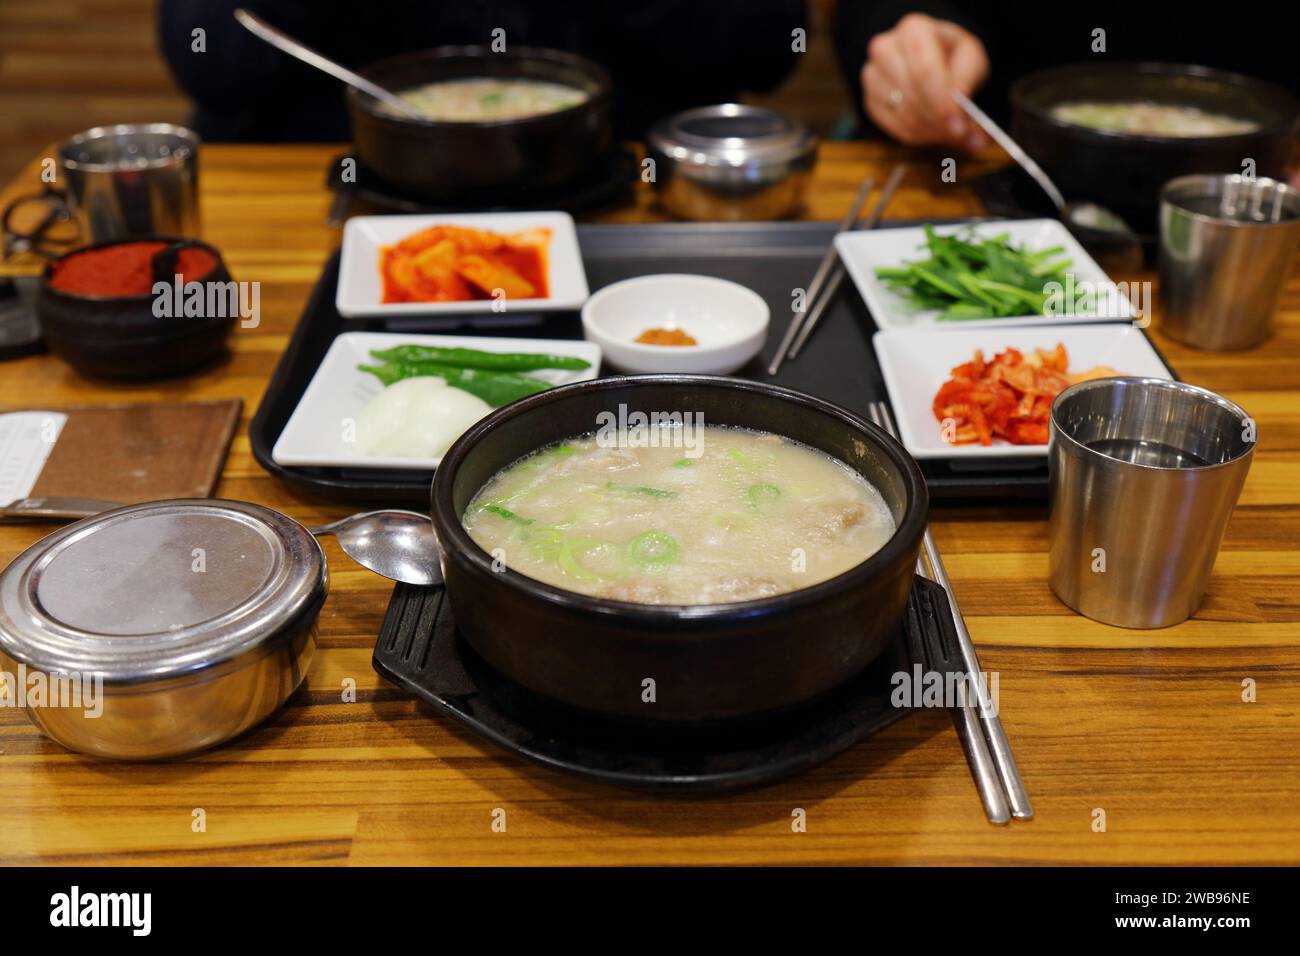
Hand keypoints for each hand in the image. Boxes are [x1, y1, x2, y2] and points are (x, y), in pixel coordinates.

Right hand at [861, 13, 989, 150]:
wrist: (929, 57)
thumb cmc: (950, 55)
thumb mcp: (969, 57)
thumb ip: (967, 79)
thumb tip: (960, 105)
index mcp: (913, 30)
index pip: (924, 71)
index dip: (942, 102)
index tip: (959, 126)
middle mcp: (885, 49)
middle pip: (913, 96)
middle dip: (940, 121)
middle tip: (962, 134)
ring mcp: (872, 76)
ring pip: (904, 116)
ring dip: (932, 130)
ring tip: (952, 131)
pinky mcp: (869, 100)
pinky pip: (895, 129)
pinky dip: (919, 136)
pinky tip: (934, 130)